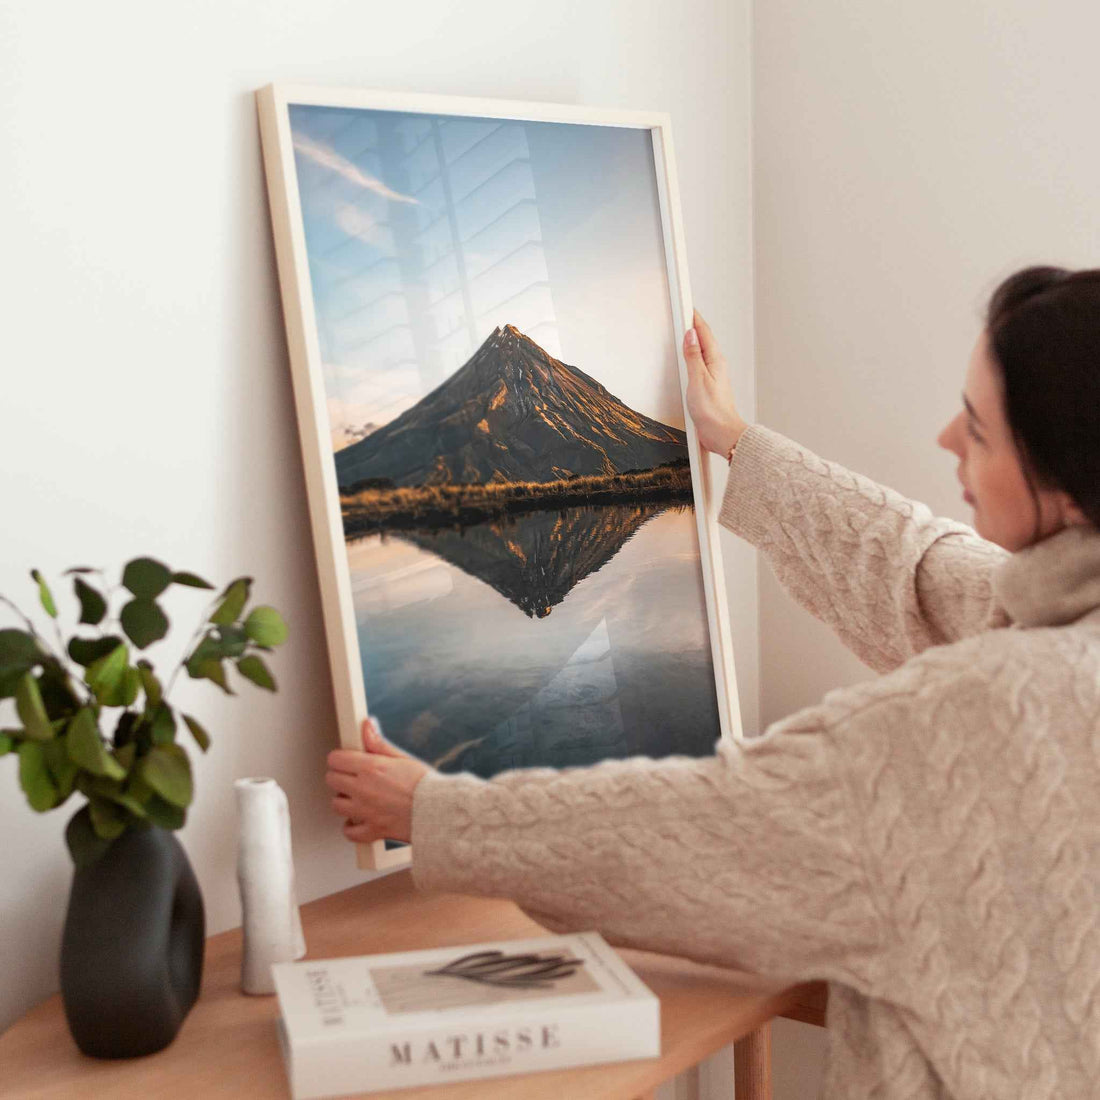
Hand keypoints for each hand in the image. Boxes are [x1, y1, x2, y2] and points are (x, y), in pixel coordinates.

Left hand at [325, 717, 430, 844]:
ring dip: (344, 801)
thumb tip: (367, 726)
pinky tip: (360, 819)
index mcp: (371, 768)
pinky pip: (349, 832)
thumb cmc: (426, 785)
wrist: (441, 811)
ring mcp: (365, 811)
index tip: (346, 760)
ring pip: (336, 805)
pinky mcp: (372, 830)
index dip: (340, 758)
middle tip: (353, 777)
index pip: (336, 759)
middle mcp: (364, 789)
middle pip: (331, 780)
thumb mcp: (402, 758)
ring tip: (358, 797)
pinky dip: (352, 827)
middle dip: (340, 777)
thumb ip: (379, 744)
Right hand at [683, 310, 747, 456]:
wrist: (722, 433)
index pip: (703, 332)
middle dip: (694, 324)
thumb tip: (690, 335)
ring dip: (693, 339)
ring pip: (702, 351)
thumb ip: (693, 357)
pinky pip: (699, 363)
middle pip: (704, 339)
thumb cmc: (713, 411)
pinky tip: (688, 357)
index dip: (694, 318)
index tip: (686, 305)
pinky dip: (692, 355)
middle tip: (684, 311)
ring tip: (685, 328)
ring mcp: (713, 375)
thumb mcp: (698, 380)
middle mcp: (716, 365)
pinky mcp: (708, 386)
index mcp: (715, 360)